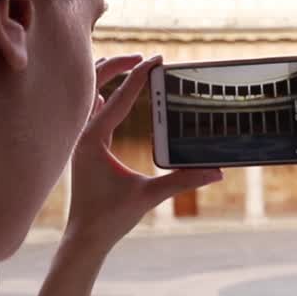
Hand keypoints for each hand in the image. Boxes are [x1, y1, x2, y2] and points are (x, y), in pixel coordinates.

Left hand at [65, 54, 221, 250]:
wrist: (84, 238)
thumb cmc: (110, 218)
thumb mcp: (149, 197)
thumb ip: (181, 181)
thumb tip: (216, 172)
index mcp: (93, 140)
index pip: (119, 98)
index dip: (140, 76)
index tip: (157, 59)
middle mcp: (82, 135)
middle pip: (95, 85)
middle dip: (118, 66)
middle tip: (144, 58)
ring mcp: (80, 140)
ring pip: (89, 96)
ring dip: (107, 78)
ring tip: (130, 65)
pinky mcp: (84, 148)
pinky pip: (90, 114)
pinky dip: (100, 98)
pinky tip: (108, 95)